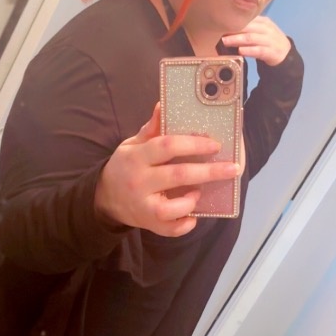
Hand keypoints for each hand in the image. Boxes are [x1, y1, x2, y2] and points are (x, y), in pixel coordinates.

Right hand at [94, 104, 240, 236]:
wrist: (104, 198)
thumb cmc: (125, 167)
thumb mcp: (132, 145)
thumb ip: (150, 130)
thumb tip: (163, 105)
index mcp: (136, 157)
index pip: (166, 146)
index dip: (193, 144)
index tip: (215, 144)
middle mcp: (139, 182)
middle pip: (178, 175)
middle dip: (209, 172)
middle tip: (232, 168)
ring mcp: (143, 206)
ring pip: (172, 208)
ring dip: (192, 200)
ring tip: (199, 193)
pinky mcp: (148, 224)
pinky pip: (170, 229)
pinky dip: (185, 224)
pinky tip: (192, 216)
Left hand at [222, 15, 290, 65]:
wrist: (284, 52)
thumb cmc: (267, 41)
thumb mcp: (260, 30)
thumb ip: (248, 27)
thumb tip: (228, 27)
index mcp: (263, 21)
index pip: (248, 19)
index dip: (234, 21)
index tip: (221, 24)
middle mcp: (266, 29)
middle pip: (248, 27)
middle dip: (233, 30)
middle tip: (219, 33)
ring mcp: (270, 40)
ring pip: (252, 38)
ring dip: (237, 40)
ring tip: (225, 41)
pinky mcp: (271, 52)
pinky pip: (259, 50)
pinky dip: (249, 50)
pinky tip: (240, 51)